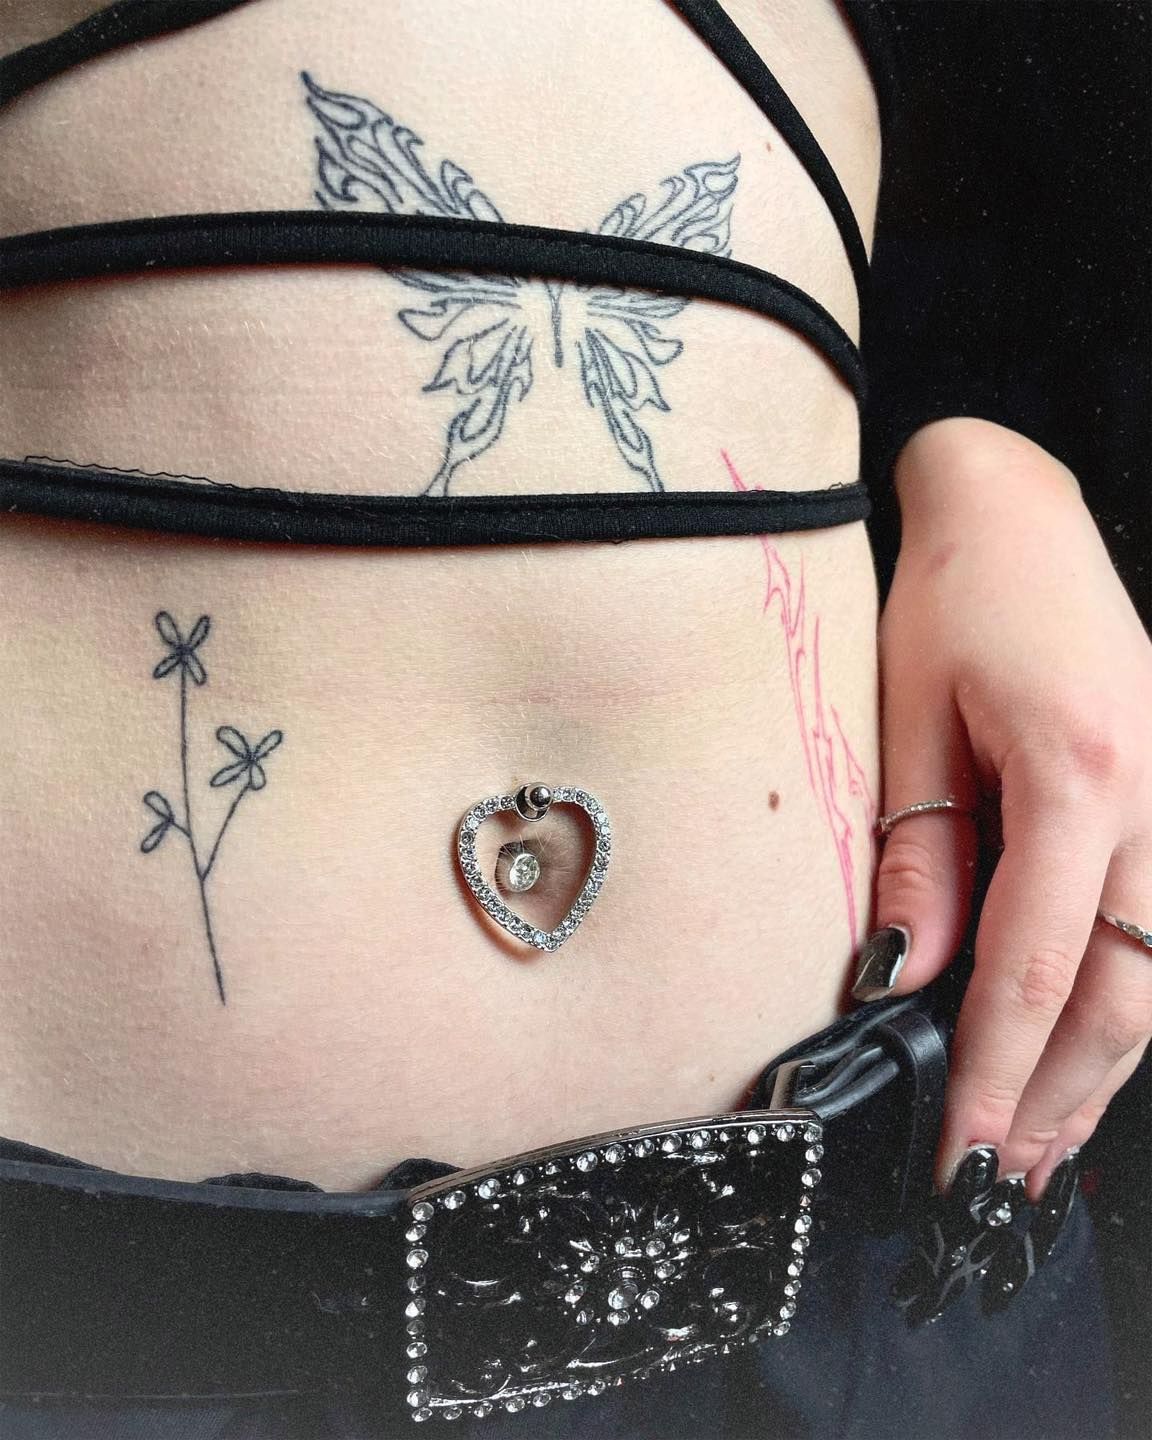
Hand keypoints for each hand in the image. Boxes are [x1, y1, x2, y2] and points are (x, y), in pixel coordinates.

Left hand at [861, 417, 1151, 1202]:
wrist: (1022, 517)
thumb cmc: (954, 603)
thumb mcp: (909, 724)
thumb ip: (918, 860)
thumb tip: (908, 978)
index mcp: (1078, 775)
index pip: (1032, 967)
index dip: (995, 1073)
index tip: (960, 1147)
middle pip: (1124, 996)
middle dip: (1061, 1100)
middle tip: (1006, 1178)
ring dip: (1104, 1074)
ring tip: (1046, 1147)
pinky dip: (1130, 1007)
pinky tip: (1090, 1052)